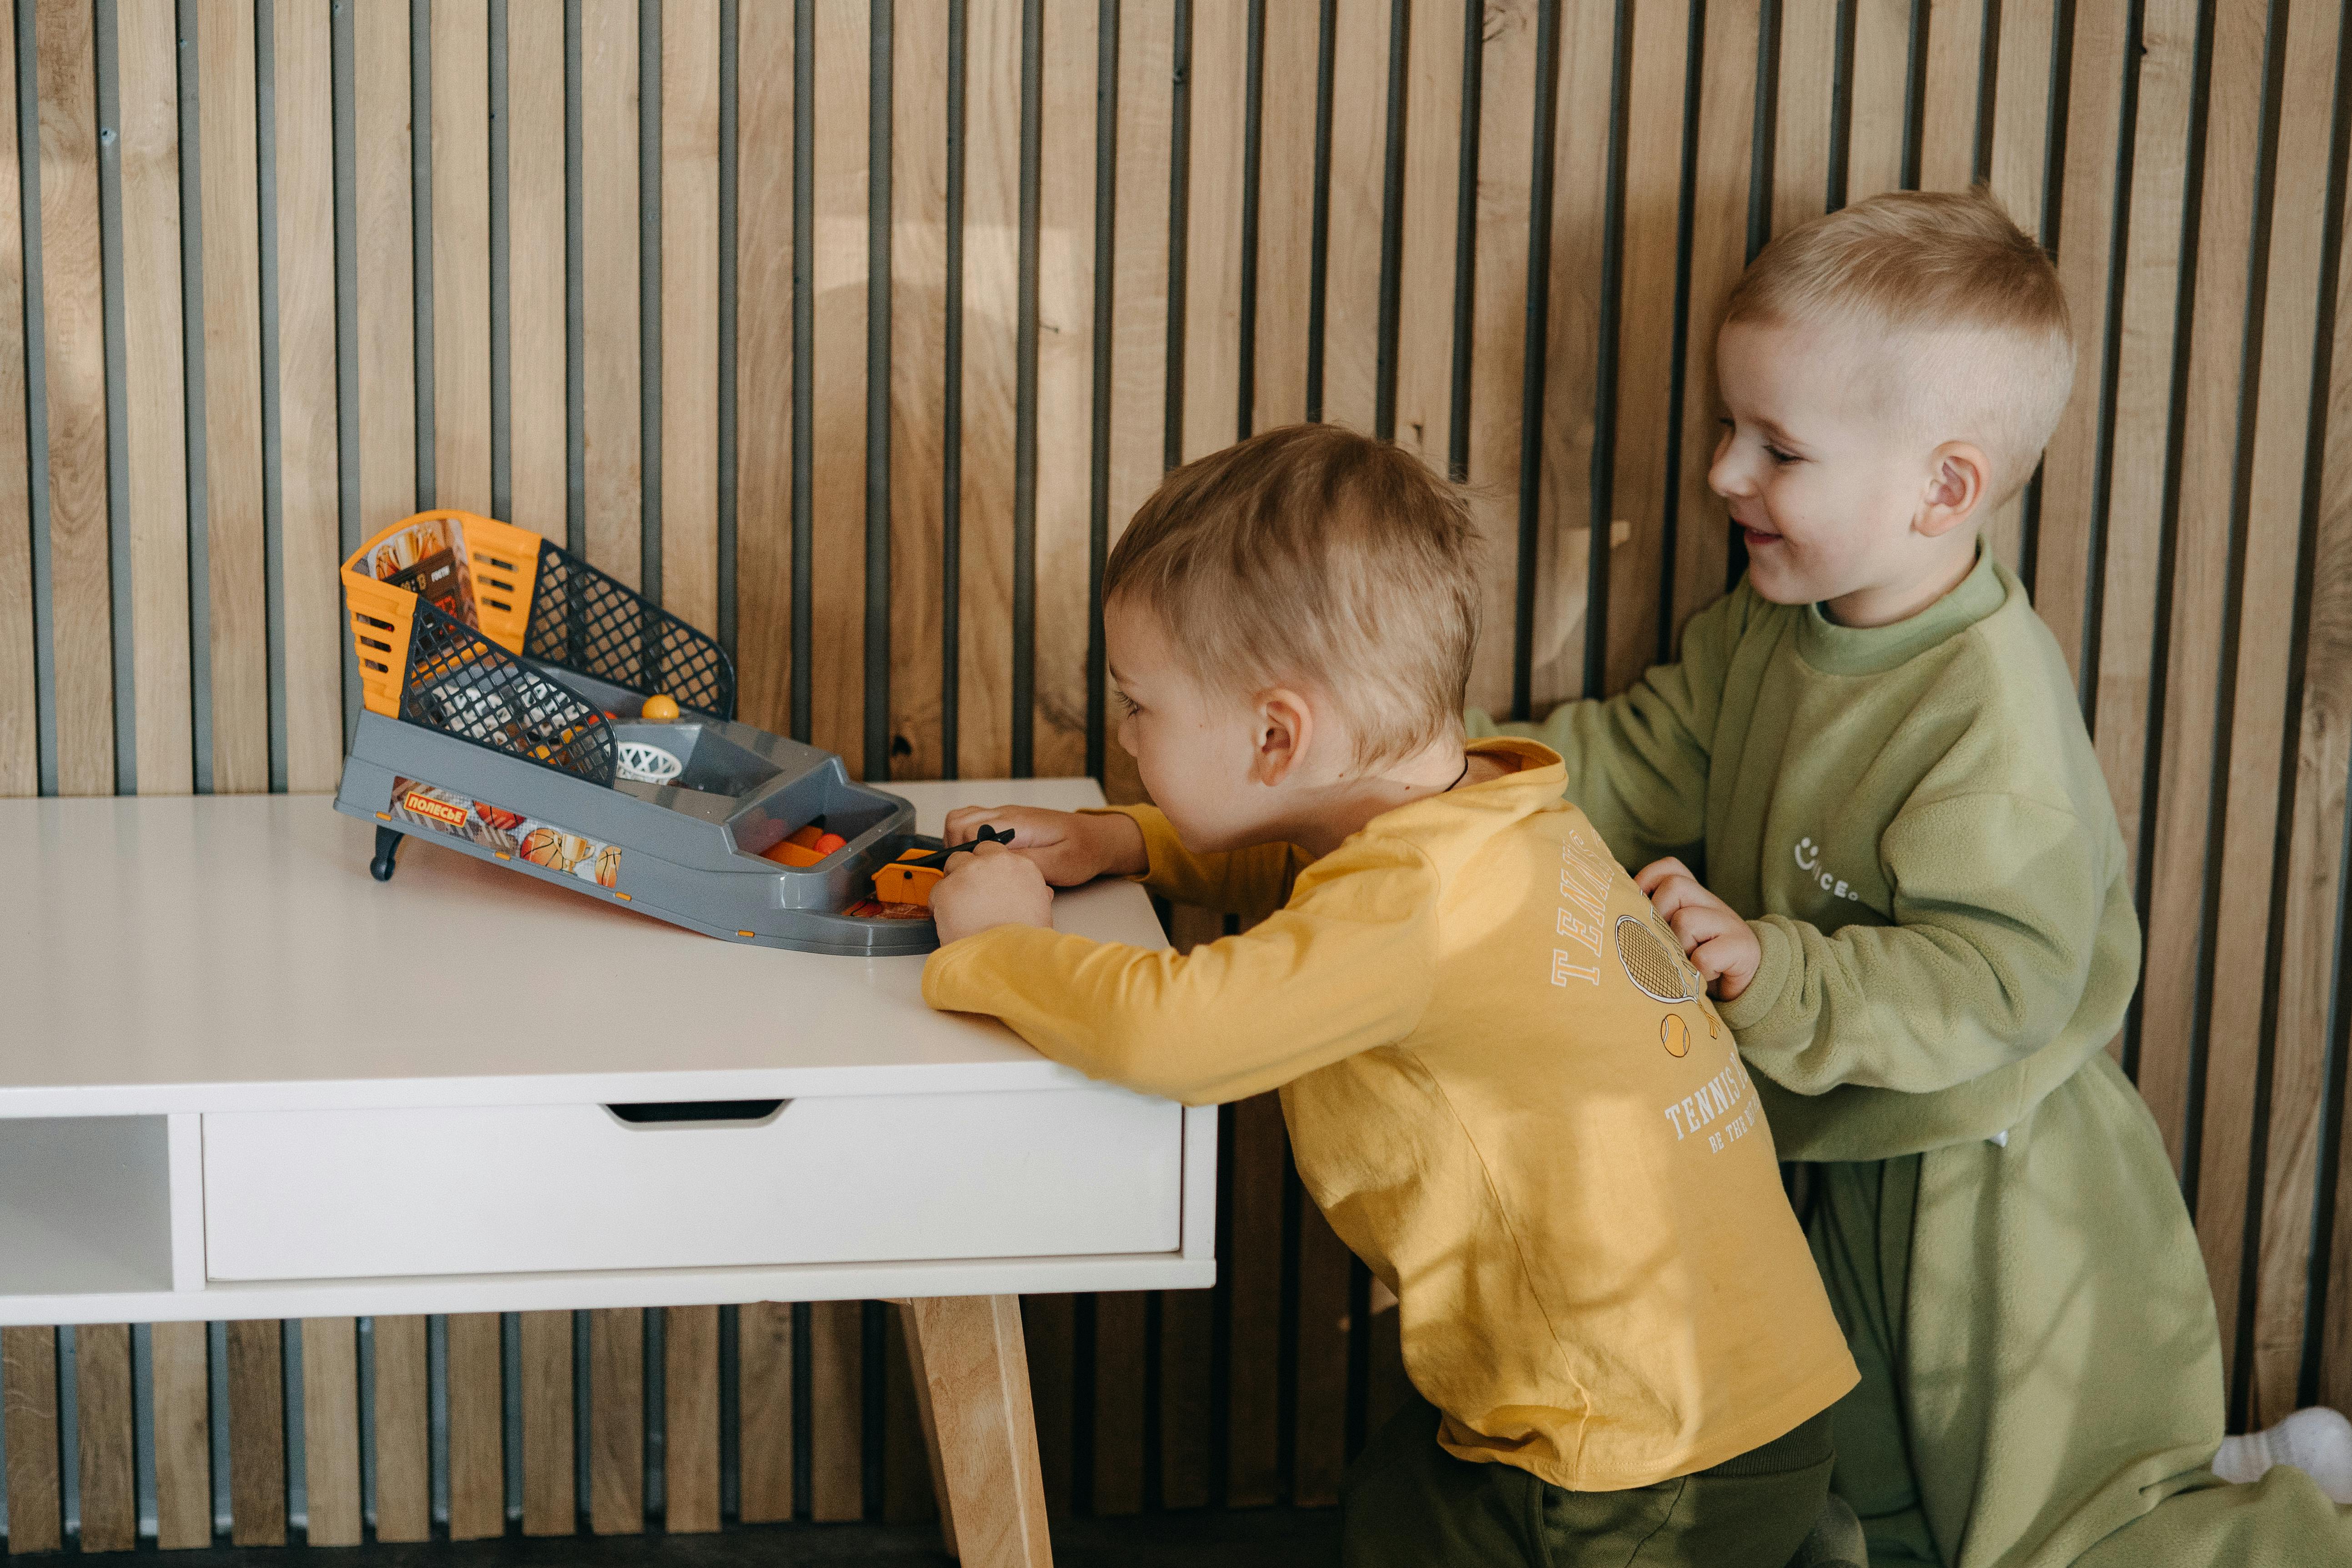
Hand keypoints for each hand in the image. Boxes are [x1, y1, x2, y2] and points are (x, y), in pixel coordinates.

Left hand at [930, 842, 1056, 943]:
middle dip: (968, 870)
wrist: (1006, 957)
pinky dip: (938, 904)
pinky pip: (936, 891)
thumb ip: (1031, 892)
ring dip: (953, 883)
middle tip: (970, 894)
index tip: (985, 881)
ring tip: (958, 908)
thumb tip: (1029, 891)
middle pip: (972, 854)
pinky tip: (949, 921)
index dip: (987, 867)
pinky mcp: (947, 888)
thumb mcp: (1039, 910)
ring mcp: (968, 873)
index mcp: (1020, 866)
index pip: (995, 852)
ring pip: (952, 865)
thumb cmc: (1023, 941)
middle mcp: (995, 863)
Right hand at [941, 805, 1147, 886]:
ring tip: (974, 866)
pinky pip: (974, 823)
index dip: (963, 853)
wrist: (1097, 839)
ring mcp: (1005, 816)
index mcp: (1018, 824)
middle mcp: (1007, 815)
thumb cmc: (1083, 851)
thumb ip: (1029, 864)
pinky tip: (983, 859)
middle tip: (969, 871)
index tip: (973, 873)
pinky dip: (968, 839)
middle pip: (957, 821)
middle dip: (954, 848)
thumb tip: (998, 867)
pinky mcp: (1007, 823)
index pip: (969, 829)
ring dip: (958, 842)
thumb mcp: (1061, 864)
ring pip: (962, 819)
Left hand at [1635, 857, 1760, 1000]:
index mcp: (1694, 897)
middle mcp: (1713, 903)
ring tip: (1686, 964)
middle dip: (1660, 916)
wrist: (1747, 987)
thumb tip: (1615, 914)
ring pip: (1686, 919)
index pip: (1670, 868)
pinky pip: (1704, 957)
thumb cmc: (1697, 963)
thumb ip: (1655, 921)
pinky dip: (1698, 971)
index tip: (1638, 904)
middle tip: (1665, 944)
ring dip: (1679, 948)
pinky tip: (1704, 977)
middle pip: (1674, 887)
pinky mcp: (1742, 948)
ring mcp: (1729, 923)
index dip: (1648, 879)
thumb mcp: (1675, 937)